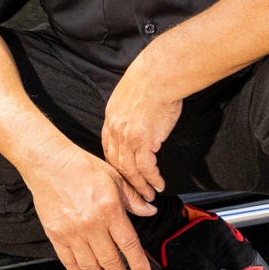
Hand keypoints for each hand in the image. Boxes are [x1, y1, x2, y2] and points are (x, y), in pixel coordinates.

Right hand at [24, 142, 152, 269]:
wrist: (49, 162)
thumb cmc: (80, 166)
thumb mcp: (114, 177)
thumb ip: (133, 198)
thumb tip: (149, 210)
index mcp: (110, 210)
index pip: (129, 244)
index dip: (139, 264)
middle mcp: (91, 224)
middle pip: (110, 260)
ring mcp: (72, 232)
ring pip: (89, 264)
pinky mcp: (55, 234)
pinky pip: (68, 259)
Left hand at [100, 66, 182, 204]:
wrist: (160, 75)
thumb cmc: (151, 78)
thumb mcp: (129, 94)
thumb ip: (128, 110)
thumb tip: (136, 117)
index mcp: (110, 118)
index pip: (108, 148)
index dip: (115, 163)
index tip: (123, 172)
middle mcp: (115, 130)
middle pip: (116, 163)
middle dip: (126, 180)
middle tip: (134, 192)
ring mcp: (127, 138)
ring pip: (130, 170)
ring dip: (140, 185)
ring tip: (149, 194)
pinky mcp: (143, 142)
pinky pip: (146, 168)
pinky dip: (152, 179)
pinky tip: (159, 184)